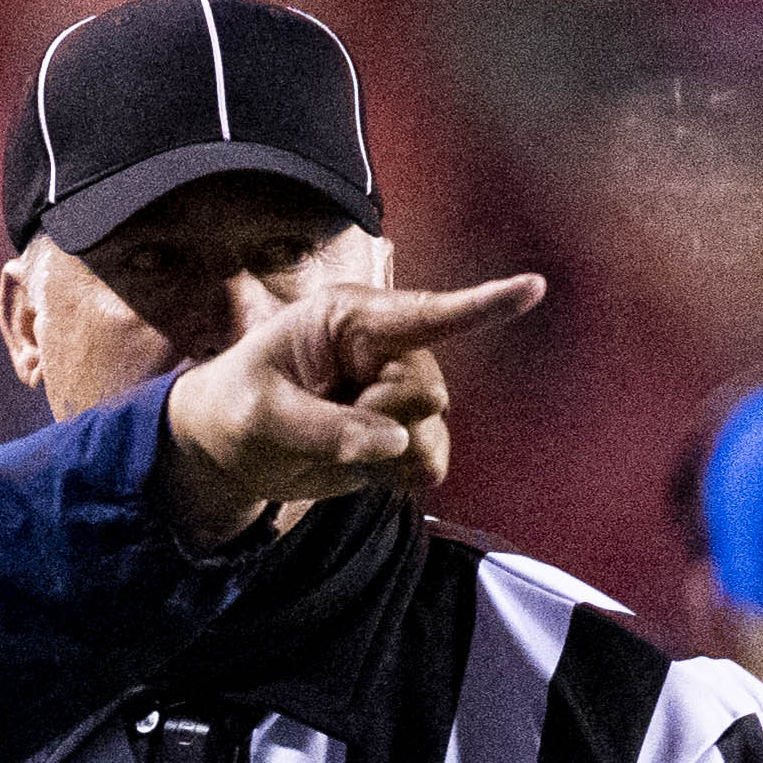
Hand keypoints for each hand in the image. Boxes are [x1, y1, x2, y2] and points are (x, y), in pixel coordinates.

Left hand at [162, 274, 548, 543]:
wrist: (228, 446)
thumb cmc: (236, 408)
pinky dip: (396, 475)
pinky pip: (430, 462)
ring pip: (431, 430)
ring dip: (385, 452)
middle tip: (324, 420)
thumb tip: (393, 443)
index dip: (480, 305)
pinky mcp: (405, 433)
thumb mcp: (261, 415)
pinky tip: (360, 466)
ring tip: (334, 440)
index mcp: (351, 320)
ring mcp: (401, 391)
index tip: (534, 287)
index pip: (425, 314)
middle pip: (427, 390)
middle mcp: (388, 348)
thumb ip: (323, 427)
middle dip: (380, 418)